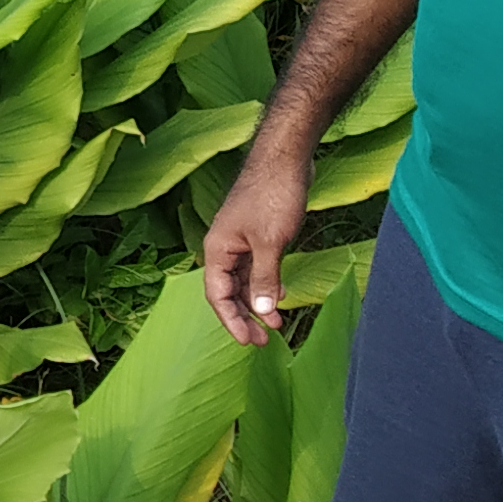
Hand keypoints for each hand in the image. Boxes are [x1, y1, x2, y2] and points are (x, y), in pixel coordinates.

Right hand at [201, 138, 313, 346]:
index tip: (248, 342)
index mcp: (218, 250)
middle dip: (244, 317)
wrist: (285, 159)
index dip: (231, 321)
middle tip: (264, 341)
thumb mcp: (270, 242)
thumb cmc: (273, 195)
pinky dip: (265, 285)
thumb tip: (260, 311)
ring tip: (275, 324)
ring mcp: (241, 242)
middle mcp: (224, 248)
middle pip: (228, 292)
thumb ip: (264, 278)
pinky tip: (279, 296)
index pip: (217, 295)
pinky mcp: (257, 236)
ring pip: (243, 282)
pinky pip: (256, 269)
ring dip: (257, 303)